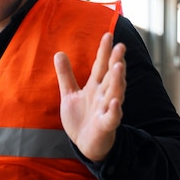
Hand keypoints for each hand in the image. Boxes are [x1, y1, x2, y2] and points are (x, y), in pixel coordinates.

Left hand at [54, 32, 125, 161]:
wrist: (85, 144)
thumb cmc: (81, 117)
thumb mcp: (69, 94)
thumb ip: (65, 75)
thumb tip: (59, 52)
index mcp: (95, 87)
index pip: (100, 66)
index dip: (104, 51)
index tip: (109, 35)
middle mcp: (103, 95)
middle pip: (110, 76)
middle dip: (115, 62)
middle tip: (120, 47)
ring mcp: (106, 110)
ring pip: (114, 93)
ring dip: (117, 81)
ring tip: (119, 66)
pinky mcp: (106, 126)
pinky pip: (112, 118)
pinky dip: (114, 111)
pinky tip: (115, 103)